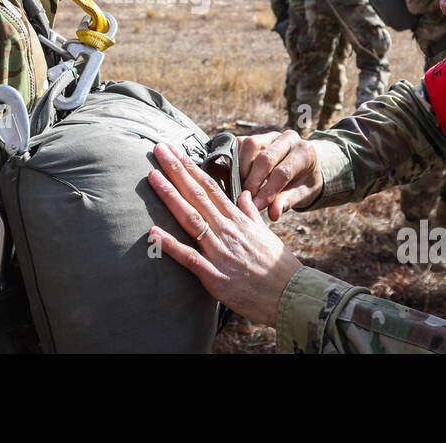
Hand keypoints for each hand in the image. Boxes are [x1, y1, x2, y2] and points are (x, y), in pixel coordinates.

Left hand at [147, 144, 301, 326]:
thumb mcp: (265, 234)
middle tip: (158, 150)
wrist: (292, 296)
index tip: (175, 151)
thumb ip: (250, 213)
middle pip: (198, 195)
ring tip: (152, 177)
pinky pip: (190, 259)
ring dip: (171, 197)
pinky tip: (153, 231)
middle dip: (176, 171)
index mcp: (238, 221)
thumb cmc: (278, 267)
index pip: (210, 187)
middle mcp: (228, 231)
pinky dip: (171, 245)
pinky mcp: (216, 277)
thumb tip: (243, 195)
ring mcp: (221, 253)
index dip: (191, 168)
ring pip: (192, 219)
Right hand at [239, 130, 321, 218]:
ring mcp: (271, 135)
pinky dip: (235, 159)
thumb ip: (288, 202)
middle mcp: (288, 139)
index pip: (283, 172)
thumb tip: (273, 213)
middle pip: (265, 157)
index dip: (268, 190)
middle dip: (253, 180)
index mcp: (304, 153)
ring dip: (241, 168)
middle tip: (246, 198)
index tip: (257, 206)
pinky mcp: (257, 136)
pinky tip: (236, 176)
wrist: (305, 166)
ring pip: (250, 145)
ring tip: (242, 187)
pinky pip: (241, 142)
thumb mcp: (303, 194)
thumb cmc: (304, 182)